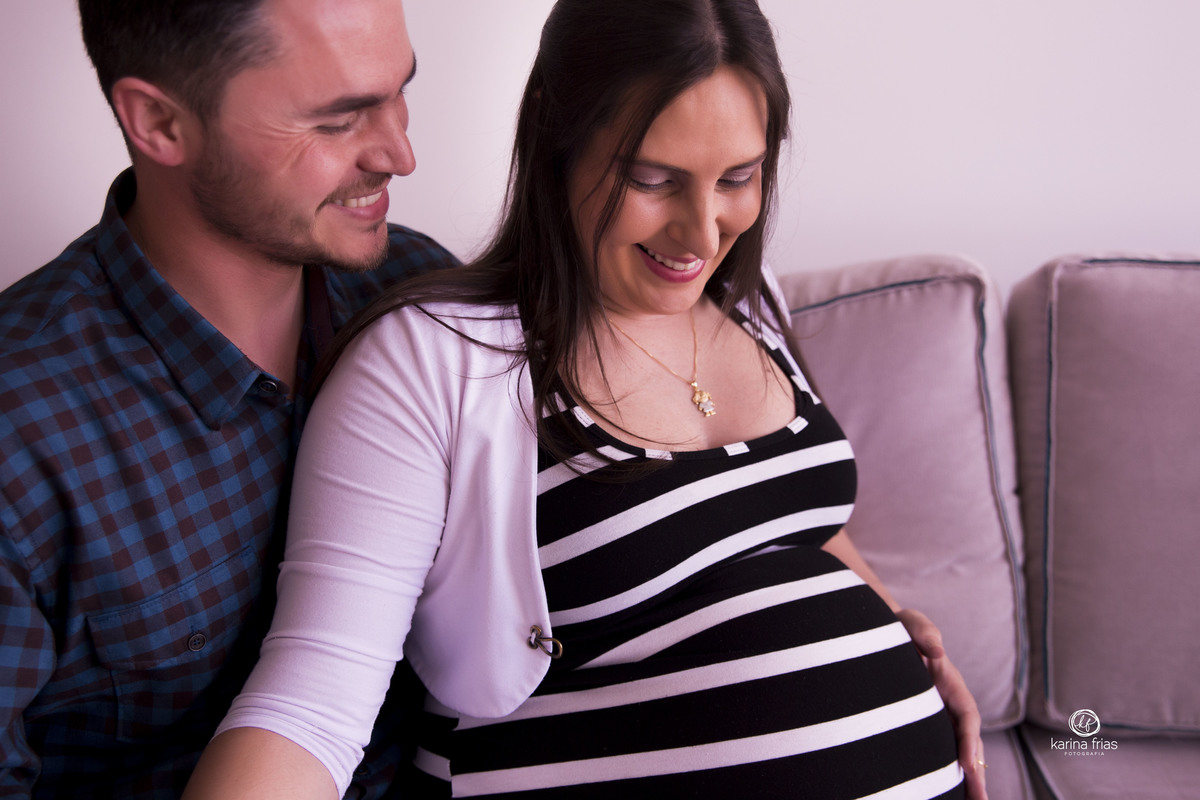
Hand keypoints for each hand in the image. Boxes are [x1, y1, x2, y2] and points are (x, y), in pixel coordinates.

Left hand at [895, 608, 988, 799]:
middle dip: (976, 771)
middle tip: (980, 799)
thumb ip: (924, 631)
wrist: (882, 631)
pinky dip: (943, 770)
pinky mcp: (920, 723)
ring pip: (952, 750)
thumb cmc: (899, 627)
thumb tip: (937, 651)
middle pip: (967, 741)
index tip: (968, 765)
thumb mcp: (911, 622)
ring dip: (964, 777)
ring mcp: (936, 715)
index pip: (967, 716)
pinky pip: (935, 749)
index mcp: (951, 683)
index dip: (970, 741)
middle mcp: (948, 703)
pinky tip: (941, 790)